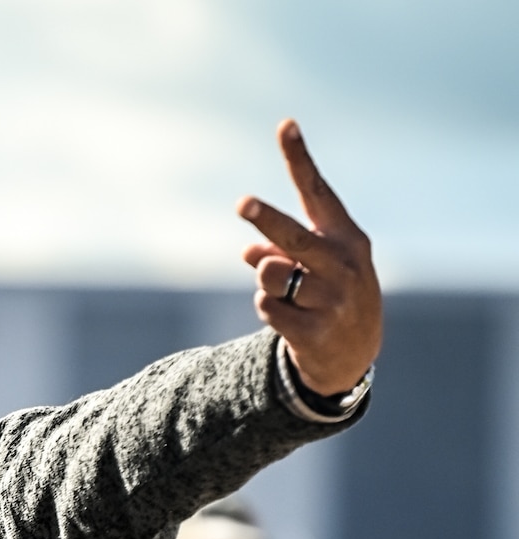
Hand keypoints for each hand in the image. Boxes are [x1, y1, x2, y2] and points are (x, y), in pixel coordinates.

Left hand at [238, 119, 381, 397]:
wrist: (353, 354)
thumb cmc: (329, 294)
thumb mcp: (316, 267)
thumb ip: (283, 252)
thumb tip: (250, 254)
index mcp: (346, 237)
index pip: (317, 191)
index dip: (299, 159)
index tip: (285, 126)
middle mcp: (342, 264)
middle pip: (293, 237)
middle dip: (267, 221)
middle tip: (244, 204)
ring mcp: (330, 299)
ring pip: (271, 275)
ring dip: (265, 282)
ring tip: (286, 293)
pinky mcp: (314, 330)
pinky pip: (266, 308)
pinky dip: (267, 309)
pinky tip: (289, 317)